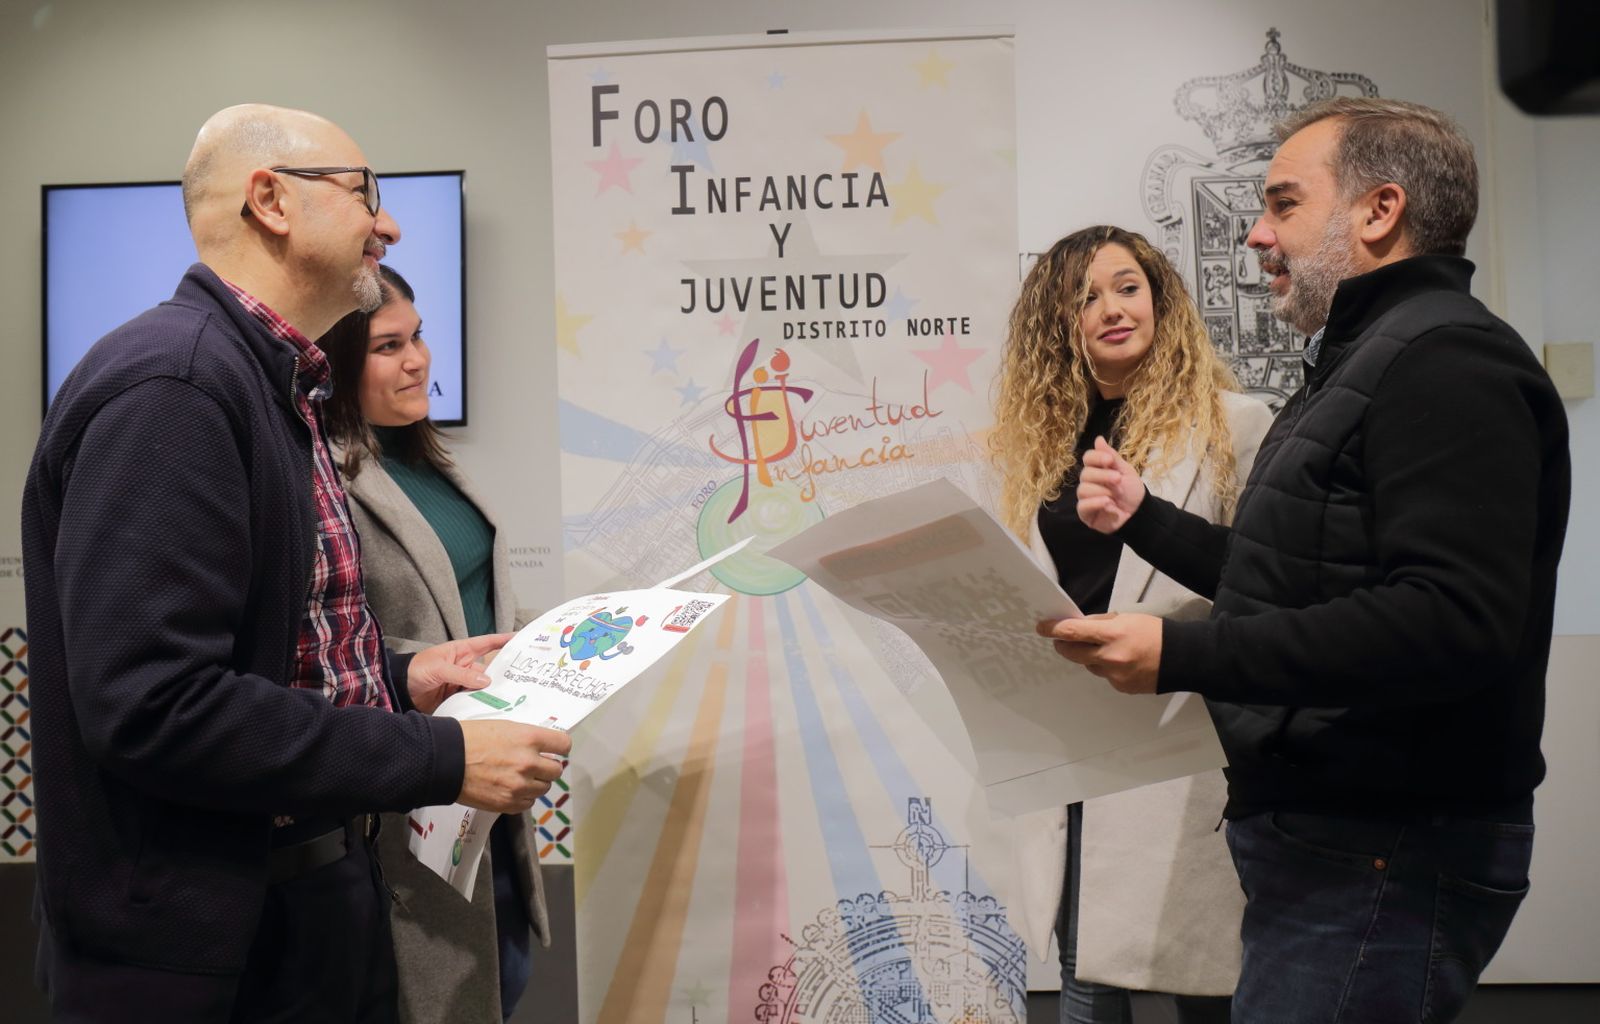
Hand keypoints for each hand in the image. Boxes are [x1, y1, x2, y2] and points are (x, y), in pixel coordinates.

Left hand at [406, 633, 512, 713]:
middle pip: (490, 669)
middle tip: (525, 678)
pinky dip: (482, 704)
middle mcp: (466, 667)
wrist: (398, 689)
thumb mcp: (439, 668)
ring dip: (494, 692)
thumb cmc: (415, 670)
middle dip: (505, 673)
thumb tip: (486, 680)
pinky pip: (474, 700)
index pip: (487, 643)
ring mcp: (463, 683)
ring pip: (484, 687)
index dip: (504, 640)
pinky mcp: (458, 698)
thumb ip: (461, 674)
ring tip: (512, 698)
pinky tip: (493, 709)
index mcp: (462, 651)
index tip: (522, 638)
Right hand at [457, 720, 572, 812]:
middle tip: (534, 764)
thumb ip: (527, 738)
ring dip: (535, 783)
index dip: (560, 747)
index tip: (555, 749)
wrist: (444, 759)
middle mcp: (529, 762)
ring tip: (518, 777)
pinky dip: (522, 797)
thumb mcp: (505, 727)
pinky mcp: (507, 803)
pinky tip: (510, 788)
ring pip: (543, 788)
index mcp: (529, 738)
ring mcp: (519, 785)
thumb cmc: (470, 737)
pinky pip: (528, 803)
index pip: (564, 745)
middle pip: (556, 770)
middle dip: (547, 767)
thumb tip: (543, 748)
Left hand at [1037, 612, 1162, 693]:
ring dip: (1089, 657)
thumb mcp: (1127, 618)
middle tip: (1062, 639)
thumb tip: (1079, 625)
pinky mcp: (1121, 688)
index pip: (1073, 632)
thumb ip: (1100, 623)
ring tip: (1106, 649)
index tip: (1041, 628)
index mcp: (1113, 634)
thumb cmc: (1154, 633)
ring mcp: (1115, 675)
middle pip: (1073, 653)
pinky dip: (1106, 668)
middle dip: (1064, 645)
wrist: (1181, 659)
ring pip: (1089, 665)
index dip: (1054, 629)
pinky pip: (1104, 676)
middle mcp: (1111, 657)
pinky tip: (1122, 662)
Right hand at [1077, 436, 1145, 533]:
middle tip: (1118, 480)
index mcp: (1098, 470)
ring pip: (1083, 489)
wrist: (1139, 514)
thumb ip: (1112, 456)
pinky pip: (1082, 506)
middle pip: (1085, 473)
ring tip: (1115, 496)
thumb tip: (1098, 438)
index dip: (1096, 457)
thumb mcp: (1126, 471)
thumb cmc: (1132, 492)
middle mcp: (1089, 482)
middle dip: (1103, 476)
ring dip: (1101, 490)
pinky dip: (1095, 503)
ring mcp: (1086, 498)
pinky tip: (1108, 503)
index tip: (1109, 460)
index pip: (1088, 458)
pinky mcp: (1086, 513)